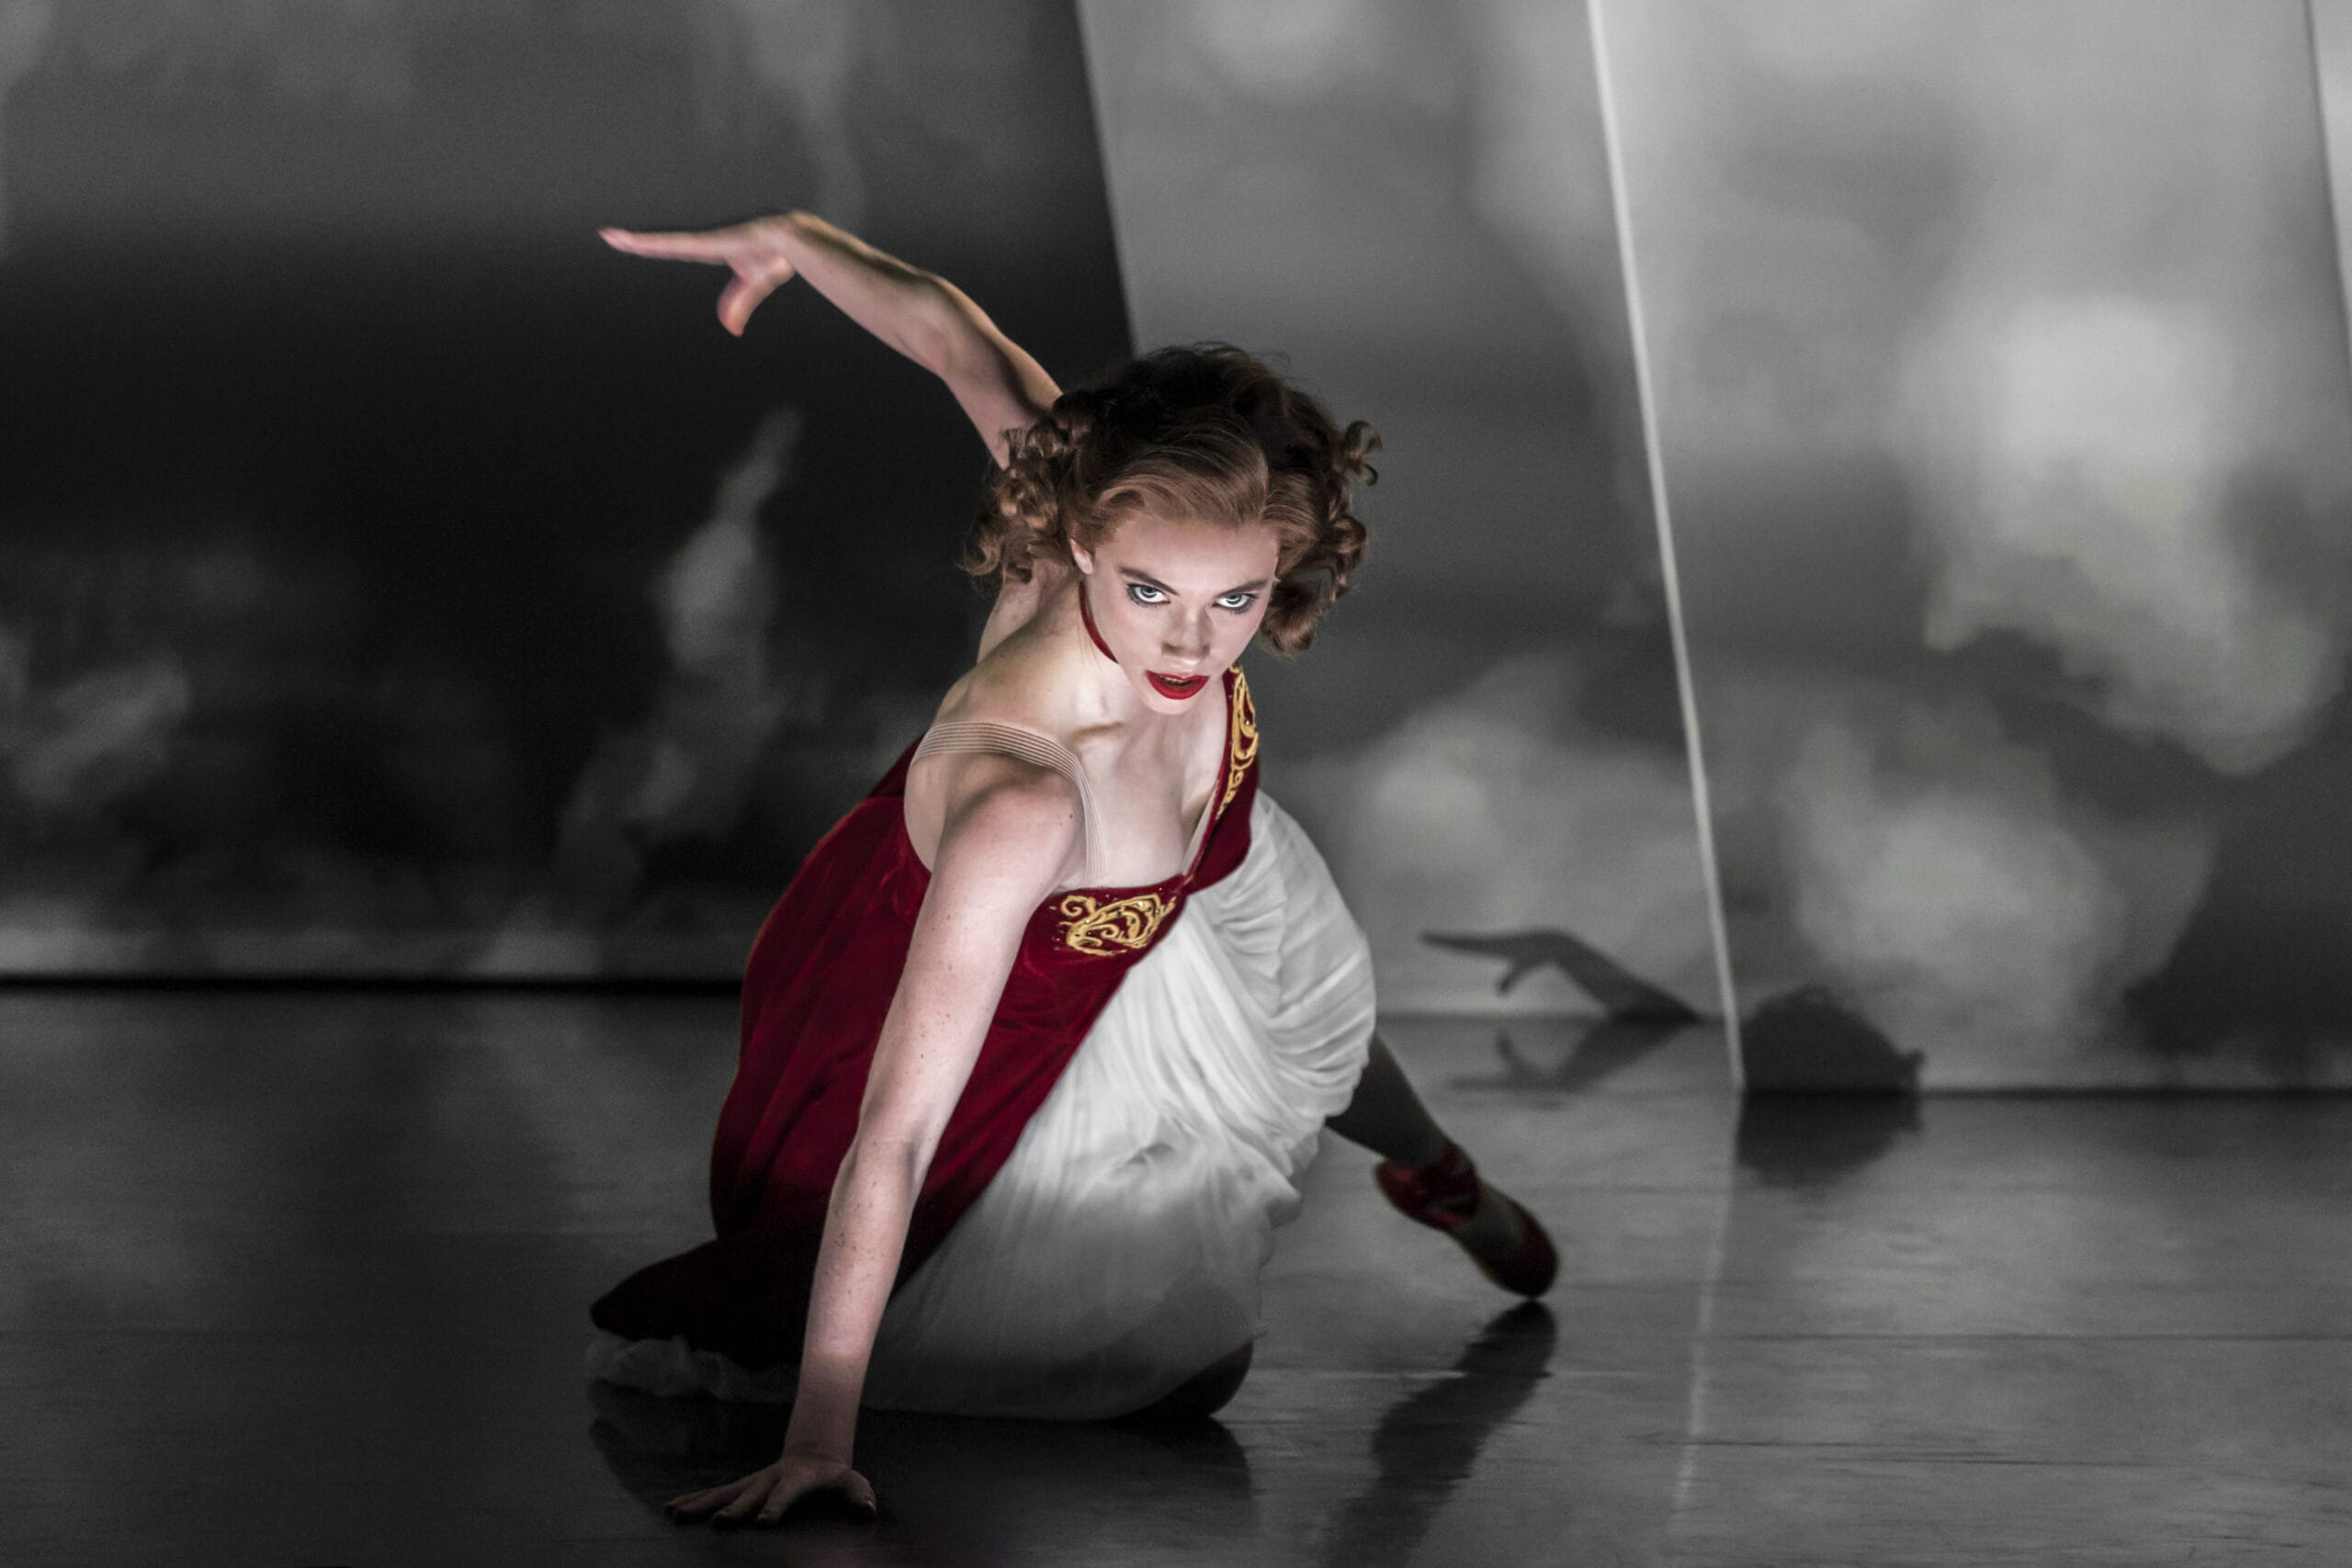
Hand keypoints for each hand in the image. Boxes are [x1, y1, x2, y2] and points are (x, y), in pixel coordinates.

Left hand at [600, 218, 799, 336]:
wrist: (792, 241)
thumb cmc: (775, 255)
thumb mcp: (753, 286)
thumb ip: (737, 304)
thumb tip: (730, 330)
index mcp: (709, 248)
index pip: (674, 248)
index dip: (654, 246)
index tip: (633, 242)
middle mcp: (700, 242)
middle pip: (661, 243)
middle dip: (634, 240)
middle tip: (608, 235)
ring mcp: (701, 241)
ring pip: (661, 242)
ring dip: (635, 240)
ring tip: (609, 236)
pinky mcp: (706, 243)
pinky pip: (673, 244)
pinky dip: (652, 243)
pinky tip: (632, 240)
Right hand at [664, 1449, 878, 1527]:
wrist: (814, 1454)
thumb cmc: (835, 1478)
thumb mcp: (853, 1484)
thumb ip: (860, 1496)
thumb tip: (868, 1511)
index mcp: (796, 1480)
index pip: (786, 1495)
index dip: (776, 1508)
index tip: (764, 1523)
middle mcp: (769, 1480)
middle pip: (750, 1495)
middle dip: (735, 1509)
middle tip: (720, 1524)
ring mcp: (752, 1482)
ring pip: (723, 1493)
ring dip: (701, 1505)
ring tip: (676, 1515)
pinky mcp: (740, 1487)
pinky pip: (713, 1493)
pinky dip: (693, 1500)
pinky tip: (671, 1509)